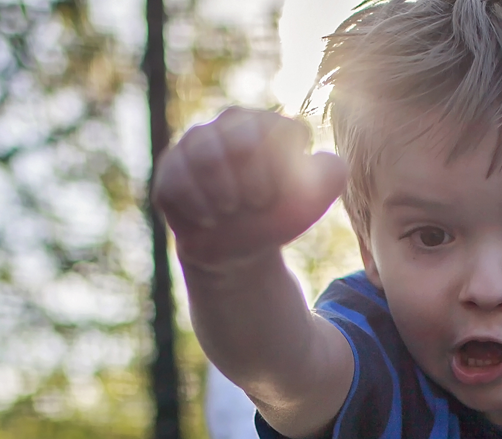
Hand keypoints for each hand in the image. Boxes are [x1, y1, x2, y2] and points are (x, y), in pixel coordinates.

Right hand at [153, 107, 345, 269]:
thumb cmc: (277, 216)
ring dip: (221, 192)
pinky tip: (208, 219)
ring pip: (203, 154)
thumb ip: (331, 175)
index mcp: (268, 125)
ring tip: (231, 210)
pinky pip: (175, 180)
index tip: (276, 196)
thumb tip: (323, 160)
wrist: (241, 249)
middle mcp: (230, 125)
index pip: (278, 132)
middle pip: (239, 139)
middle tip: (256, 202)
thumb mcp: (312, 200)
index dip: (278, 171)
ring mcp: (196, 144)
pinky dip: (195, 205)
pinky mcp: (170, 170)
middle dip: (251, 180)